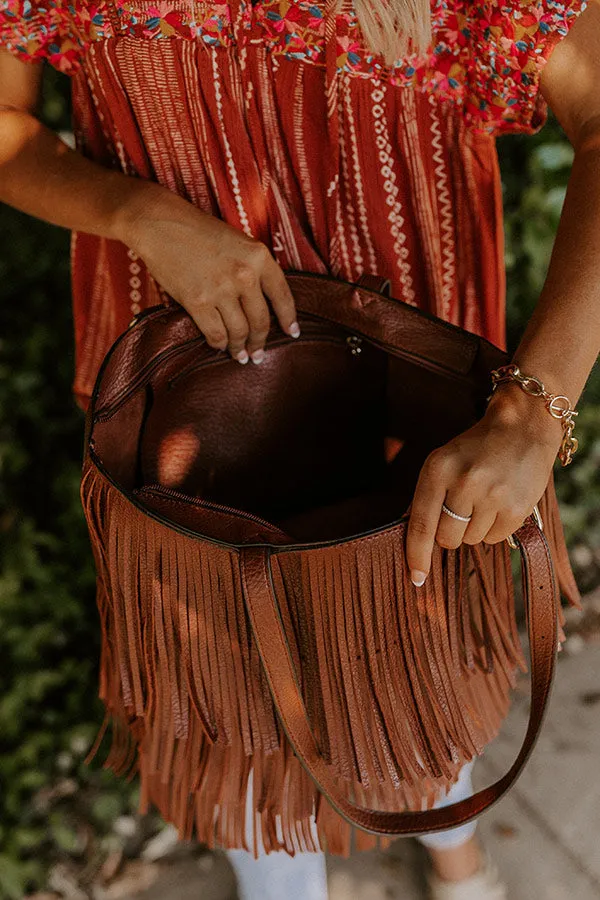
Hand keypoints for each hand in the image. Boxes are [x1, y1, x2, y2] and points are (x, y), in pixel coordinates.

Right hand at [118, 183, 299, 362]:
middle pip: (261, 321)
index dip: (288, 319)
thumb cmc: (198, 231)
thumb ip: (253, 268)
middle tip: (258, 354)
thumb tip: (261, 302)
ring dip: (239, 348)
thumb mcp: (238, 242)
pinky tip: (219, 346)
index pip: (283, 296)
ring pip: (239, 331)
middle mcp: (245, 274)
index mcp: (259, 257)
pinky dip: (219, 344)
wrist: (160, 224)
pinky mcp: (198, 301)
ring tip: (239, 355)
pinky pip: (215, 333)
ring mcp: (221, 289)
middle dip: (260, 342)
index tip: (291, 333)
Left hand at [405, 387, 562, 585]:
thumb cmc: (476, 449)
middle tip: (462, 509)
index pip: (421, 524)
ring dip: (474, 529)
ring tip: (484, 499)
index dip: (417, 555)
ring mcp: (492, 496)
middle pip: (447, 538)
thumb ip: (426, 497)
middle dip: (450, 533)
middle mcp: (464, 483)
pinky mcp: (516, 508)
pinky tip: (499, 503)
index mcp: (438, 469)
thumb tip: (412, 538)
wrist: (523, 429)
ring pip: (471, 541)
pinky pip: (495, 539)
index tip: (416, 578)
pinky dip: (494, 528)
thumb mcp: (442, 462)